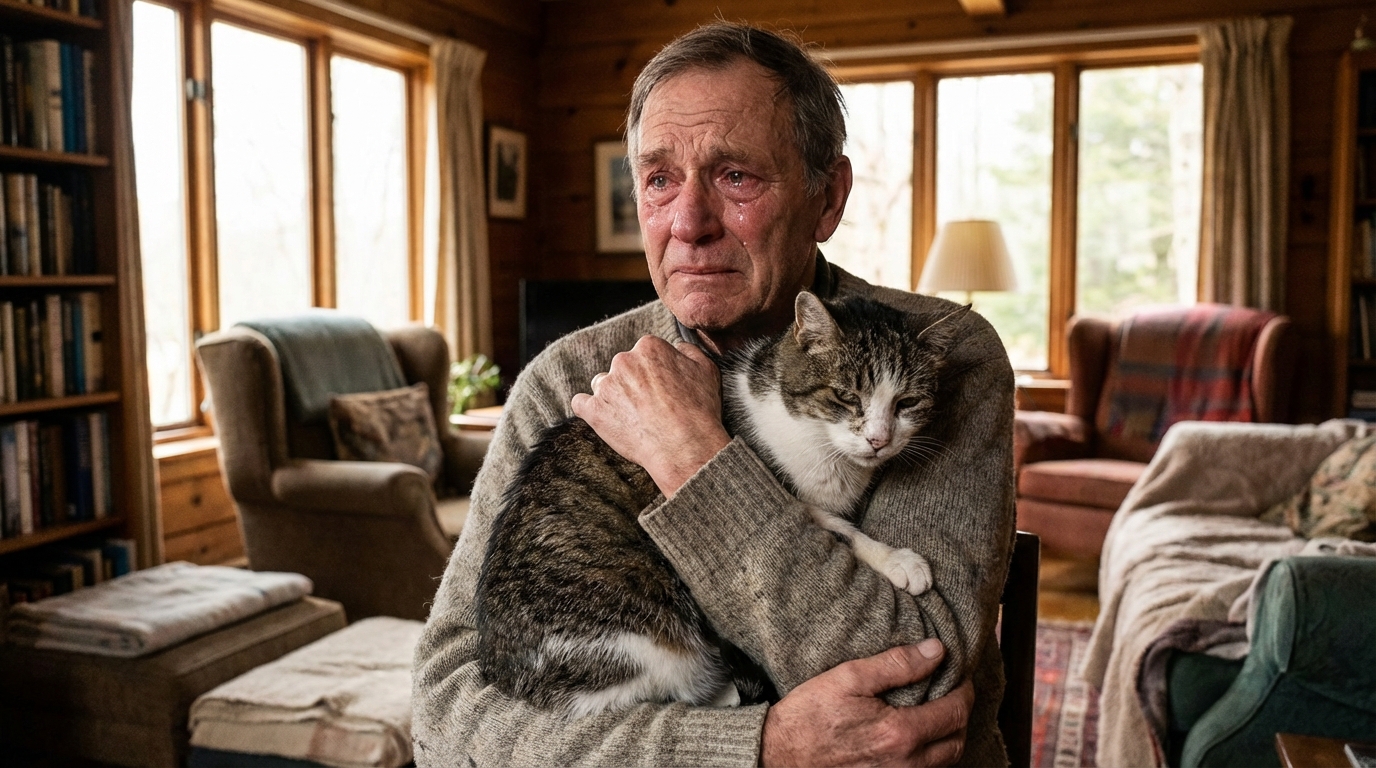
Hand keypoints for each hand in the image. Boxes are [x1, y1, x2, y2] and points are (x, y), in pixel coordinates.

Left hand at [571, 336, 730, 496]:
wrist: (684, 446)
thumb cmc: (698, 410)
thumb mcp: (707, 370)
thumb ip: (689, 351)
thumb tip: (677, 346)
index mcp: (649, 347)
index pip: (645, 352)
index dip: (654, 371)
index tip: (661, 387)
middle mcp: (624, 361)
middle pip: (623, 367)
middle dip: (633, 383)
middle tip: (650, 406)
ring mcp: (606, 386)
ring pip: (602, 384)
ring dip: (613, 396)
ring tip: (632, 417)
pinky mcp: (594, 410)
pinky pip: (580, 403)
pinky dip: (589, 409)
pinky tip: (603, 417)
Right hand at [760, 640, 972, 767]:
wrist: (779, 755)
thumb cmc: (809, 716)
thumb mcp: (849, 678)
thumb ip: (896, 664)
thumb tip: (936, 651)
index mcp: (900, 733)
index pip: (954, 712)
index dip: (964, 690)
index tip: (959, 674)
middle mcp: (905, 763)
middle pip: (957, 740)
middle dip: (961, 713)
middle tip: (953, 691)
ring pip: (945, 761)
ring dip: (949, 736)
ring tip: (938, 711)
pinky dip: (932, 754)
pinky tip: (918, 736)